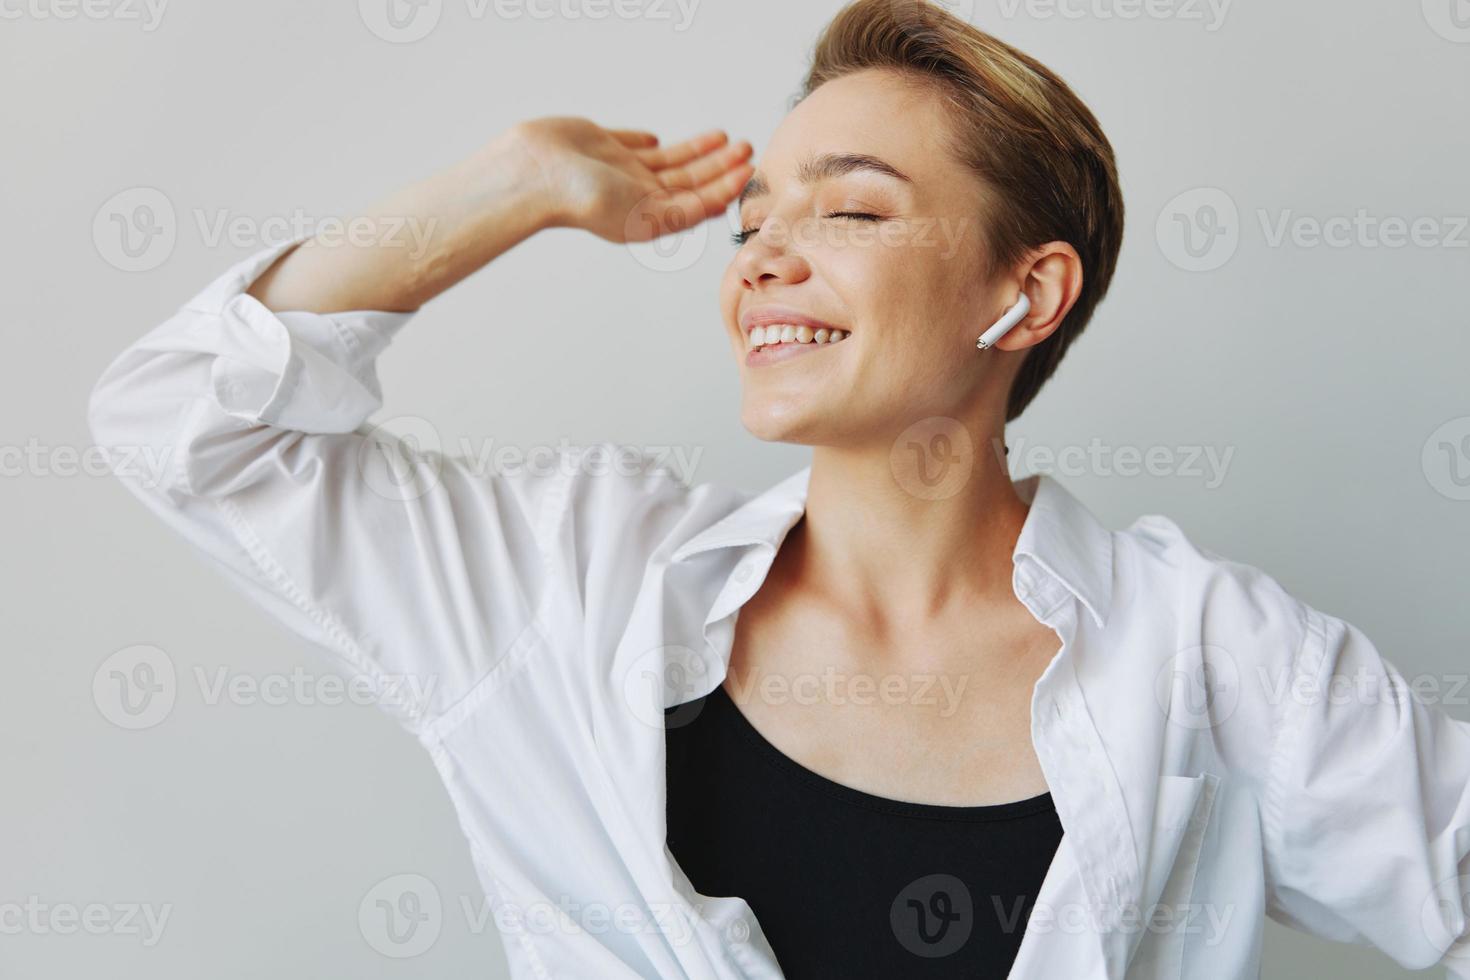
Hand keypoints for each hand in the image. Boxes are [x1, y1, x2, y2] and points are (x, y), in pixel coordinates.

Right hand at [509, 116, 753, 242]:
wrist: (535, 172)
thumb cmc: (584, 200)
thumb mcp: (643, 211)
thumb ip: (681, 209)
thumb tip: (717, 205)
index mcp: (648, 217)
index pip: (696, 203)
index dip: (724, 187)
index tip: (747, 170)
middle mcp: (637, 196)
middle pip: (689, 180)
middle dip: (720, 165)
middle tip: (746, 147)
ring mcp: (620, 171)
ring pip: (669, 161)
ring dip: (698, 150)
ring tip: (725, 137)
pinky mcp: (602, 146)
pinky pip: (632, 146)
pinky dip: (649, 143)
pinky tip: (660, 139)